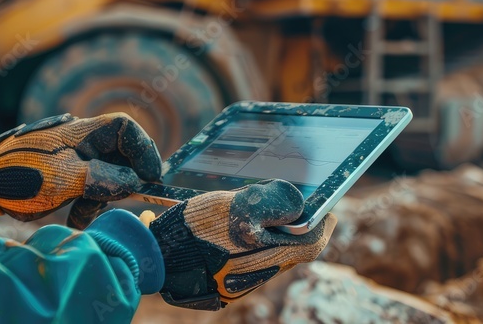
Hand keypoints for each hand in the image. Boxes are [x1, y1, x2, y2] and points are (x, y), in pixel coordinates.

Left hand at [0, 113, 160, 224]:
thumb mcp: (65, 178)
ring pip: (107, 177)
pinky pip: (89, 192)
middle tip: (117, 199)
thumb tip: (135, 181)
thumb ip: (102, 178)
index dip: (143, 150)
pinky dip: (86, 207)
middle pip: (121, 156)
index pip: (125, 129)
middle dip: (122, 180)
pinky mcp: (67, 180)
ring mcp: (75, 162)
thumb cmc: (20, 175)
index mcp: (83, 132)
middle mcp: (83, 143)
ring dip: (101, 199)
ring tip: (82, 214)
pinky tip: (74, 220)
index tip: (150, 176)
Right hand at [147, 179, 336, 309]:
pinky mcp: (223, 281)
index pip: (312, 241)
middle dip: (294, 227)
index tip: (327, 208)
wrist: (155, 261)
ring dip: (269, 234)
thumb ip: (271, 203)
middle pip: (291, 249)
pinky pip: (245, 259)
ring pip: (267, 254)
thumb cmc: (196, 232)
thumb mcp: (236, 207)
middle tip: (292, 205)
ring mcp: (240, 279)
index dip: (322, 223)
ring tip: (257, 211)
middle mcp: (259, 273)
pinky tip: (232, 227)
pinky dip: (247, 242)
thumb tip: (299, 203)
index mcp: (270, 254)